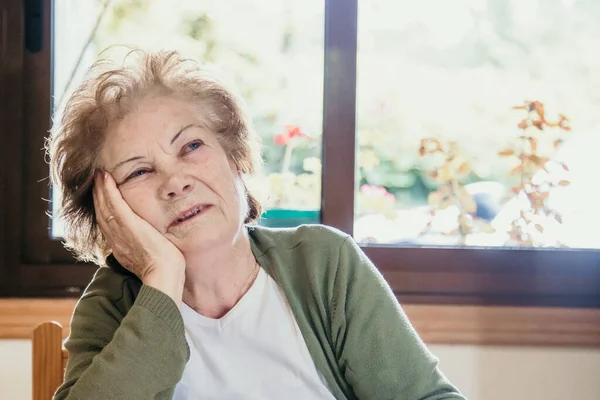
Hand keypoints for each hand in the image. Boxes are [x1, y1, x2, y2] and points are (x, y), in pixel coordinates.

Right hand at [93, 171, 184, 303]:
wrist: (164, 277)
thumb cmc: (164, 270)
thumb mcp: (150, 258)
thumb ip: (145, 248)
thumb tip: (150, 242)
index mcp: (120, 247)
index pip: (107, 224)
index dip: (102, 209)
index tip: (101, 196)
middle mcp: (115, 239)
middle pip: (101, 213)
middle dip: (97, 196)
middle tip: (95, 179)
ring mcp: (120, 232)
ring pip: (104, 206)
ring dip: (99, 189)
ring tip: (98, 175)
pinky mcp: (129, 225)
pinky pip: (114, 204)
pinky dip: (107, 190)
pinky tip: (105, 178)